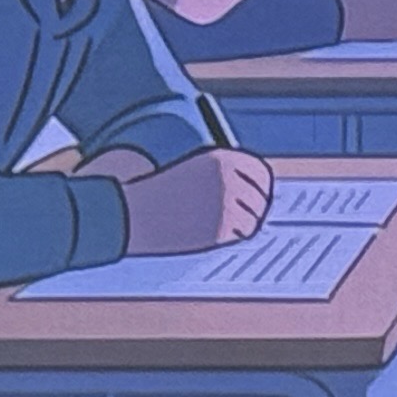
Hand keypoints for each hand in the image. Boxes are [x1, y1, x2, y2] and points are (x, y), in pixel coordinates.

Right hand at [117, 148, 275, 253]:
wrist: (135, 213)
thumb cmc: (164, 194)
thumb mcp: (197, 172)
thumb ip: (228, 176)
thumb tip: (260, 193)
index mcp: (221, 159)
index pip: (261, 173)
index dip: (261, 187)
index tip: (259, 196)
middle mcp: (228, 179)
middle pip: (261, 199)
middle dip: (252, 209)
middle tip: (238, 216)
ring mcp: (226, 205)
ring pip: (253, 220)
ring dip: (242, 225)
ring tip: (216, 224)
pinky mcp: (221, 229)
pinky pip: (241, 235)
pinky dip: (232, 237)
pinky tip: (212, 233)